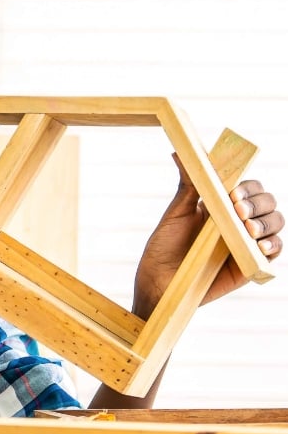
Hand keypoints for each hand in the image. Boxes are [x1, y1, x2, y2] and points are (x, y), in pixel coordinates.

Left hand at [133, 154, 282, 318]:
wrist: (159, 280)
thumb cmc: (164, 246)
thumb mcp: (176, 213)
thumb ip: (187, 185)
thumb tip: (180, 153)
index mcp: (221, 204)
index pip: (248, 187)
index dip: (247, 187)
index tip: (233, 193)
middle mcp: (237, 221)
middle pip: (266, 202)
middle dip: (257, 203)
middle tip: (239, 211)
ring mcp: (245, 242)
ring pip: (274, 223)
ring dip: (266, 223)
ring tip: (247, 229)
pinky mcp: (250, 265)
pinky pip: (274, 252)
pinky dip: (272, 246)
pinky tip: (259, 245)